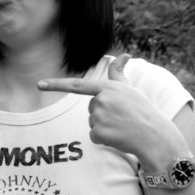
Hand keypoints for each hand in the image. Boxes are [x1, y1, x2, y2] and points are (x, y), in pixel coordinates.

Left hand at [37, 54, 185, 162]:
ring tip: (122, 126)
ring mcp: (100, 117)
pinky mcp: (99, 133)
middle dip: (103, 114)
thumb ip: (119, 73)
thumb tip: (124, 55)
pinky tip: (119, 137)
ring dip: (104, 127)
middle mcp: (101, 100)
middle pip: (90, 109)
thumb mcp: (130, 89)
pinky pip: (94, 136)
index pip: (76, 85)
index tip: (39, 84)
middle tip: (122, 117)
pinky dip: (104, 139)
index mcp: (107, 88)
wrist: (156, 137)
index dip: (56, 84)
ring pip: (92, 123)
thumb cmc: (142, 111)